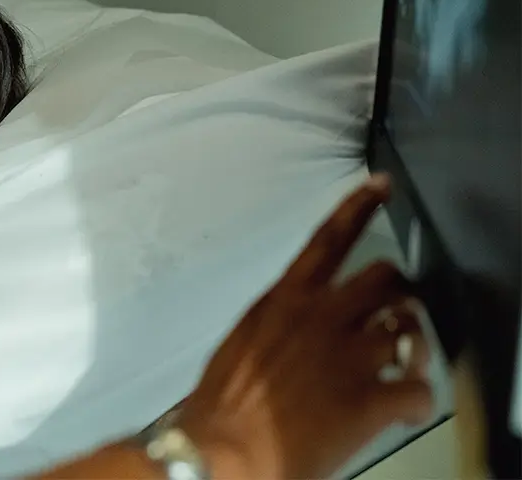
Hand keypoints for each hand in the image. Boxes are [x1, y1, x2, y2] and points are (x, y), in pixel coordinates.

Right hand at [179, 176, 434, 478]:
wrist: (223, 451)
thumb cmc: (220, 404)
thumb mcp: (241, 343)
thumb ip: (276, 324)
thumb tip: (295, 326)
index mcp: (283, 301)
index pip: (327, 240)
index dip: (358, 207)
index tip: (381, 185)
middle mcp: (320, 318)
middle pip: (384, 278)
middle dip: (397, 293)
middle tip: (396, 309)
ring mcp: (348, 356)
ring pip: (406, 329)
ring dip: (408, 346)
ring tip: (400, 362)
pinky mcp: (368, 400)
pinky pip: (417, 389)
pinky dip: (415, 399)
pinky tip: (402, 408)